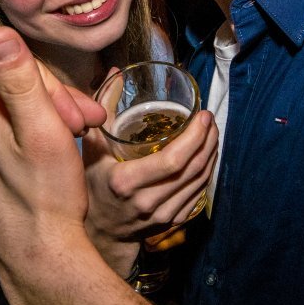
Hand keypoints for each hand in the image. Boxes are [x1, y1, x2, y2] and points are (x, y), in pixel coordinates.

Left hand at [0, 28, 106, 304]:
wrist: (39, 258)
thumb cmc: (47, 196)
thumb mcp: (42, 130)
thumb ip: (20, 79)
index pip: (28, 78)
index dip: (65, 95)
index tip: (89, 121)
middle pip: (22, 100)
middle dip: (59, 111)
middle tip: (89, 133)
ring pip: (17, 126)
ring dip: (49, 132)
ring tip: (72, 153)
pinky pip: (10, 153)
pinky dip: (33, 155)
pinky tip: (51, 174)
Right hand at [81, 108, 217, 273]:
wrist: (99, 231)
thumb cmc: (93, 184)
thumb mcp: (91, 147)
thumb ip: (103, 110)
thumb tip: (115, 73)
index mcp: (126, 181)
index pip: (172, 160)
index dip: (194, 137)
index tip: (203, 116)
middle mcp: (146, 202)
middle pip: (191, 170)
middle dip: (207, 141)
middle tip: (210, 120)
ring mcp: (161, 215)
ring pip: (199, 182)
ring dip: (211, 155)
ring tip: (212, 134)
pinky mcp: (171, 222)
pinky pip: (197, 195)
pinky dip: (206, 173)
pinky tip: (207, 157)